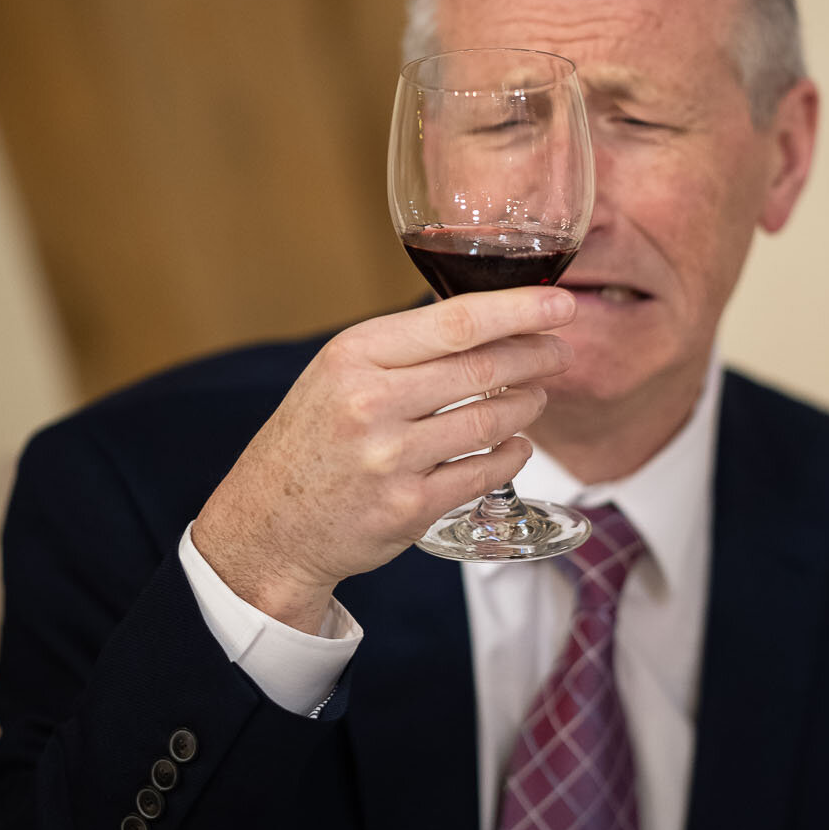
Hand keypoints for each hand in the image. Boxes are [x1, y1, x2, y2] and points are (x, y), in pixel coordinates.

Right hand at [191, 287, 576, 631]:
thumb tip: (489, 321)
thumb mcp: (338, 373)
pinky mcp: (409, 507)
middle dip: (535, 357)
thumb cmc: (311, 439)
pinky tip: (517, 444)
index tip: (560, 305)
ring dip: (526, 406)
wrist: (268, 524)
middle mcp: (371, 403)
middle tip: (559, 352)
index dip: (519, 311)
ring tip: (536, 396)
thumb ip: (403, 348)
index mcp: (355, 356)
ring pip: (490, 421)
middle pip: (482, 369)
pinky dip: (512, 455)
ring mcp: (391, 459)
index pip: (457, 322)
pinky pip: (484, 473)